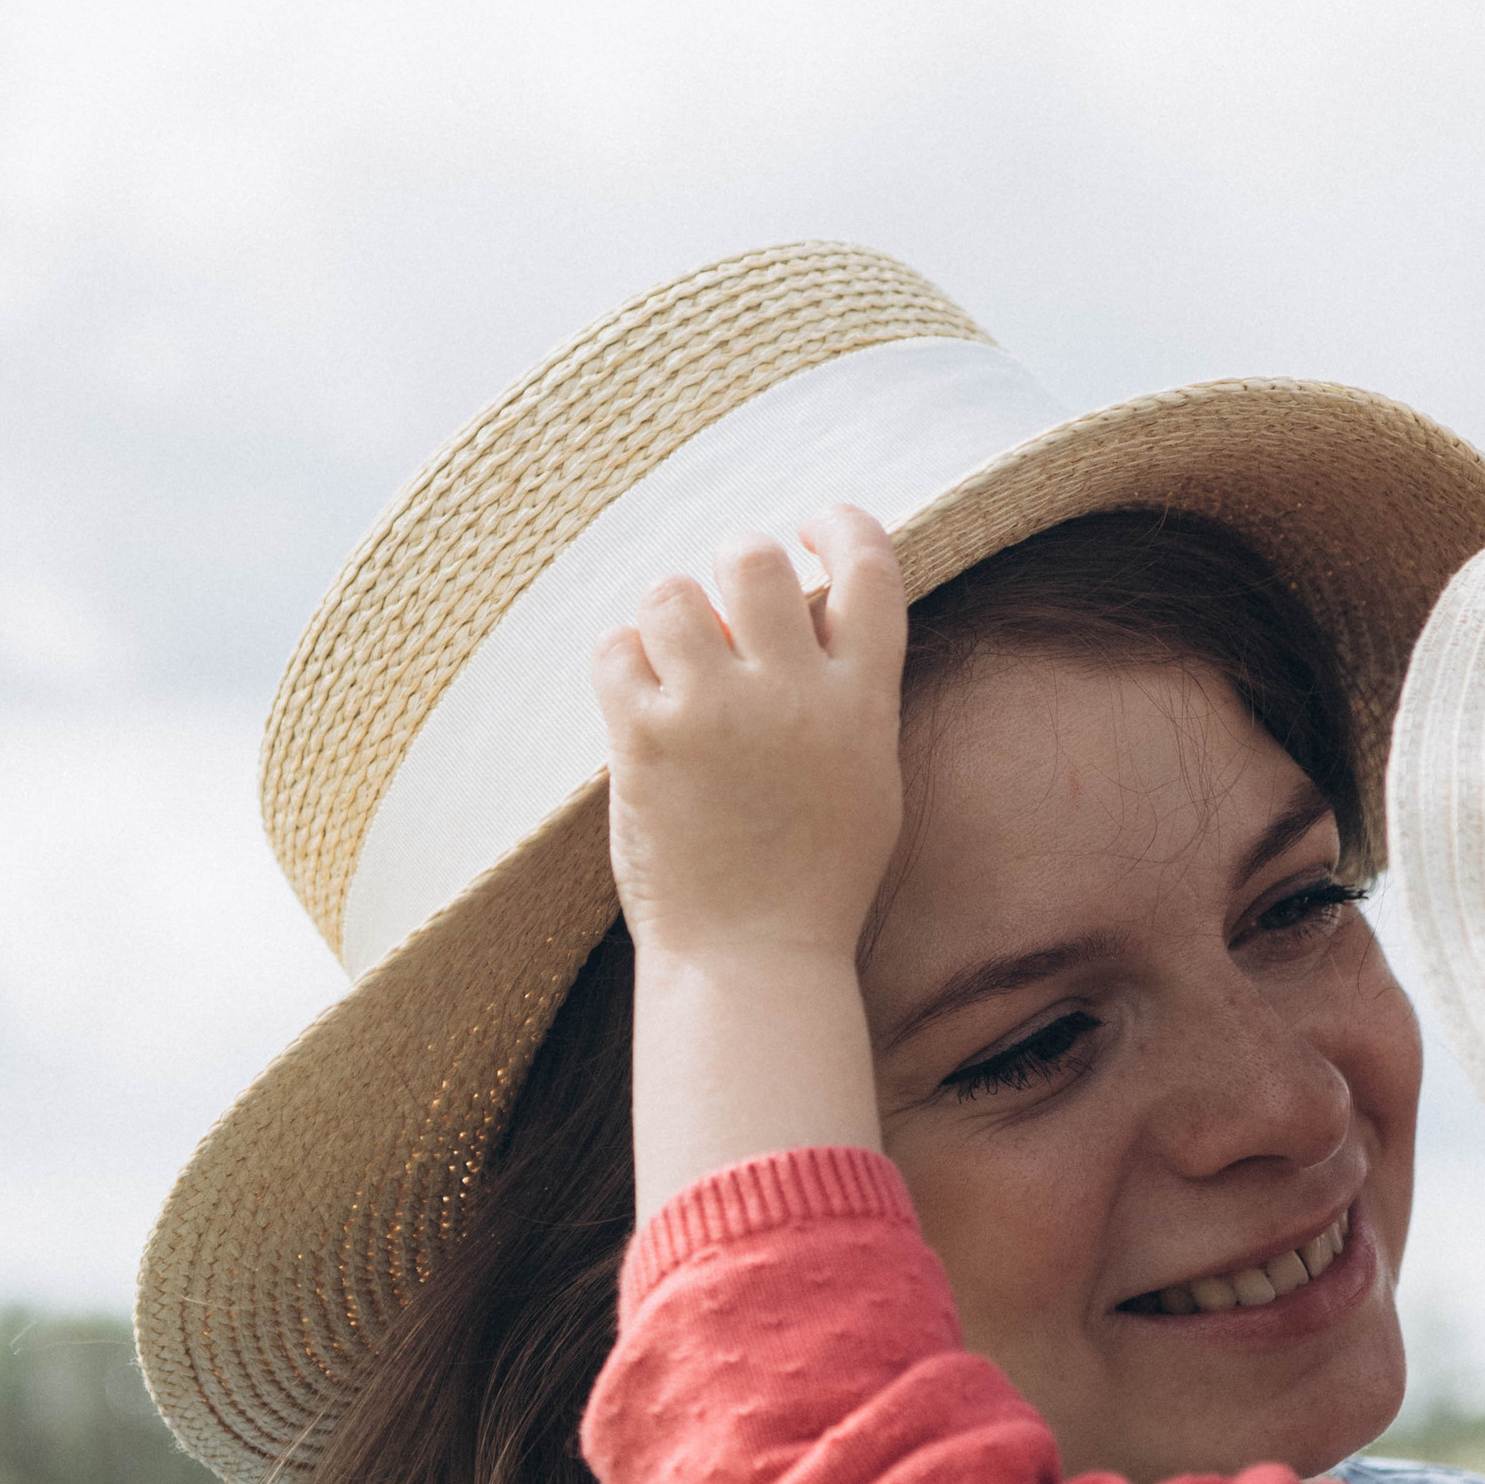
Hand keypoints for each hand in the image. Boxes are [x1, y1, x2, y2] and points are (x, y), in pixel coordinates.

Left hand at [592, 506, 908, 972]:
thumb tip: (818, 613)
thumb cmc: (813, 879)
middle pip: (753, 556)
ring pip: (672, 591)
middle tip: (723, 619)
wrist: (753, 959)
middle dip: (733, 570)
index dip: (836, 524)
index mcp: (863, 700)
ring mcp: (716, 714)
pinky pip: (615, 648)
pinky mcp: (646, 741)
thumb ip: (850, 692)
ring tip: (674, 669)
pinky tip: (638, 703)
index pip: (869, 564)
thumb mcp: (867, 775)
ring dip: (667, 618)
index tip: (808, 529)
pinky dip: (621, 663)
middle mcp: (793, 694)